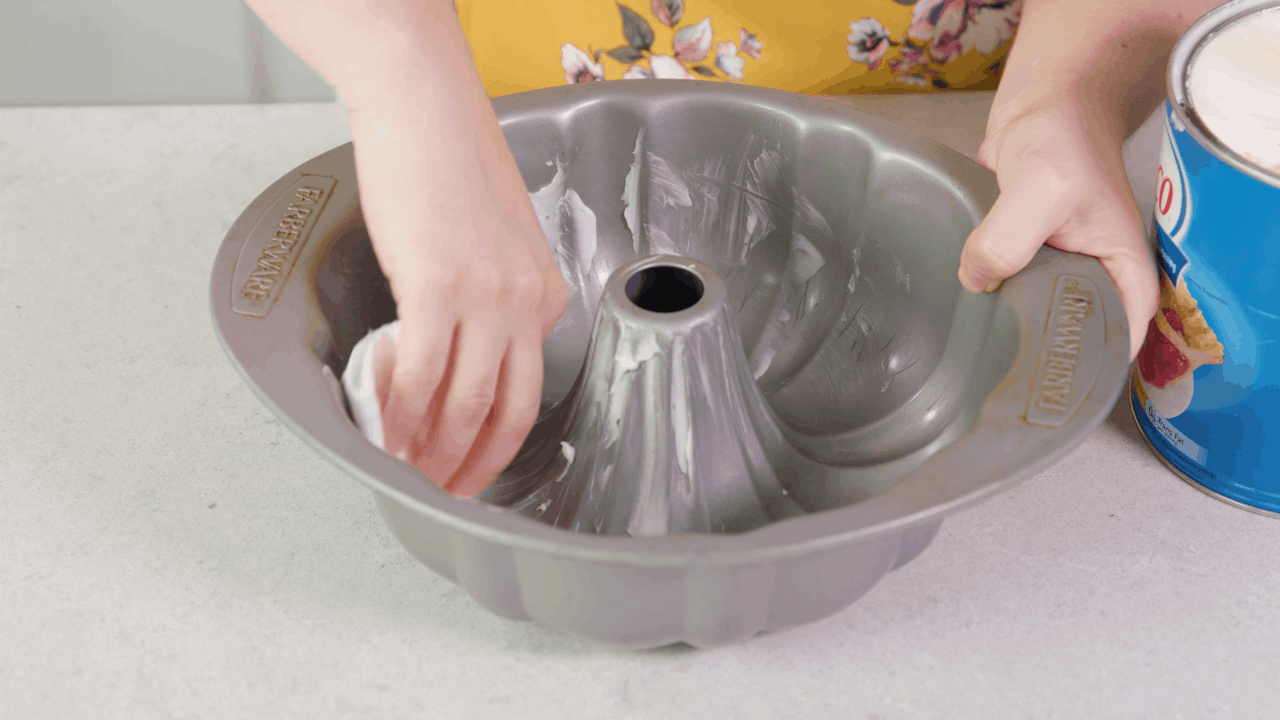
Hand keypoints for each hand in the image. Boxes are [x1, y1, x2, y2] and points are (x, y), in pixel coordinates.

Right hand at [349, 104, 568, 498]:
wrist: (426, 109)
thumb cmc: (452, 167)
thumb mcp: (495, 241)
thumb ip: (493, 296)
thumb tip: (456, 349)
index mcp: (545, 294)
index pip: (529, 390)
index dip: (497, 442)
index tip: (472, 468)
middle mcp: (526, 300)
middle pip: (506, 410)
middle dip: (471, 464)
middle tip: (442, 491)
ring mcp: (486, 296)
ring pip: (463, 402)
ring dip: (432, 450)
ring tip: (408, 475)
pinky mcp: (438, 285)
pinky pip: (418, 373)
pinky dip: (399, 414)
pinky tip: (385, 435)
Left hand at [957, 99, 1158, 359]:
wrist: (1043, 101)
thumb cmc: (1064, 137)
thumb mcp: (1042, 188)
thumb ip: (1009, 240)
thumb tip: (976, 282)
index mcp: (1125, 277)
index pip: (1115, 346)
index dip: (1082, 370)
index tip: (1040, 384)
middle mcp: (1095, 280)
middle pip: (1066, 338)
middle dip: (1032, 351)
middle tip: (994, 371)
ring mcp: (1056, 271)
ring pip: (1028, 316)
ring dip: (1002, 323)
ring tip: (971, 345)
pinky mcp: (1022, 259)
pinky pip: (1003, 291)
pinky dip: (985, 296)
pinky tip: (960, 306)